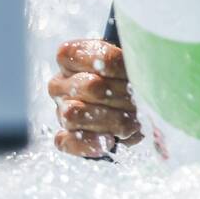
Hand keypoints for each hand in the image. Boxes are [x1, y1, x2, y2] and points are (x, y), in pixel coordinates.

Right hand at [49, 39, 142, 157]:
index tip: (134, 70)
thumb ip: (131, 59)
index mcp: (70, 56)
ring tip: (133, 120)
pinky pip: (67, 142)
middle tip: (139, 98)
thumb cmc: (129, 76)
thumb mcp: (132, 61)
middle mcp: (60, 83)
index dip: (118, 65)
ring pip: (75, 115)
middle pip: (90, 86)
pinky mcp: (65, 137)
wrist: (130, 104)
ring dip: (112, 119)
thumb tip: (137, 67)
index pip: (93, 56)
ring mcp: (60, 111)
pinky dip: (89, 143)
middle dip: (122, 94)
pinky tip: (109, 140)